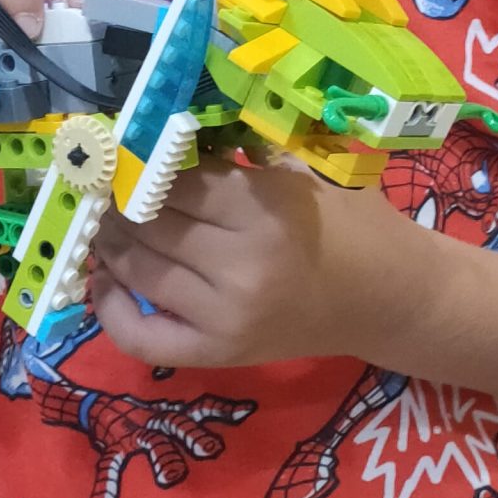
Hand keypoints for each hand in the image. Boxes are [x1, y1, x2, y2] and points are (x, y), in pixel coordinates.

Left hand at [87, 159, 410, 370]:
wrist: (391, 299)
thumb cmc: (351, 224)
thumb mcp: (301, 173)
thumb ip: (235, 160)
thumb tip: (159, 144)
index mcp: (265, 209)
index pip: (174, 180)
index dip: (145, 164)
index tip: (130, 151)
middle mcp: (240, 266)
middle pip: (148, 223)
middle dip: (122, 200)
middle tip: (110, 184)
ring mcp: (225, 316)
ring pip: (138, 269)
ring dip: (111, 241)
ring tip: (106, 221)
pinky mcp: (218, 353)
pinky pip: (139, 335)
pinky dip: (110, 305)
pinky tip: (106, 277)